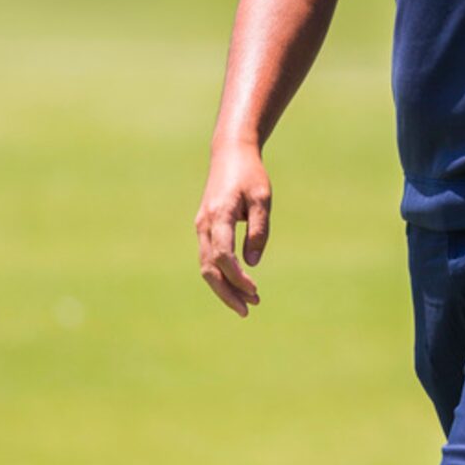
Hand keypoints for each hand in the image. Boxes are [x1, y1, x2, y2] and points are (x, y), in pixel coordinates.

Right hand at [195, 141, 270, 315]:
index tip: (254, 290)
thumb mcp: (262, 199)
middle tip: (248, 309)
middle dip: (227, 292)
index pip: (223, 255)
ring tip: (246, 304)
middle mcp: (205, 224)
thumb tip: (252, 263)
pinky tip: (236, 286)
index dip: (237, 277)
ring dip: (224, 287)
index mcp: (219, 215)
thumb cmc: (250, 175)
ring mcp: (202, 227)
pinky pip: (208, 258)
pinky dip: (220, 276)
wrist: (230, 154)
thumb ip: (258, 230)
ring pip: (206, 266)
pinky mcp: (205, 228)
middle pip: (210, 268)